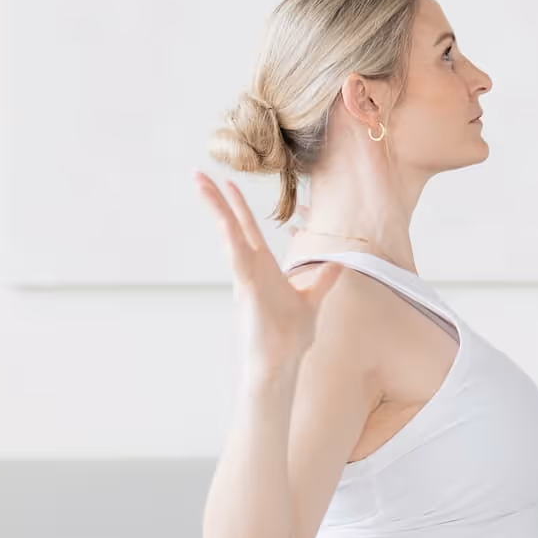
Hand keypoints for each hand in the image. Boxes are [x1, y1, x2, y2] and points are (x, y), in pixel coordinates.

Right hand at [194, 171, 339, 377]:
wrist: (281, 363)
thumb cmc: (291, 337)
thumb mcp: (312, 300)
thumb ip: (323, 280)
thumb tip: (338, 264)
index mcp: (264, 267)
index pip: (248, 228)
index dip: (238, 205)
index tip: (228, 182)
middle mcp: (250, 268)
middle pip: (231, 225)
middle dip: (216, 199)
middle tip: (199, 174)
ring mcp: (246, 277)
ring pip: (228, 234)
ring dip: (215, 208)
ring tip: (199, 183)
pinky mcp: (247, 289)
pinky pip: (236, 257)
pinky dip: (230, 237)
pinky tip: (223, 220)